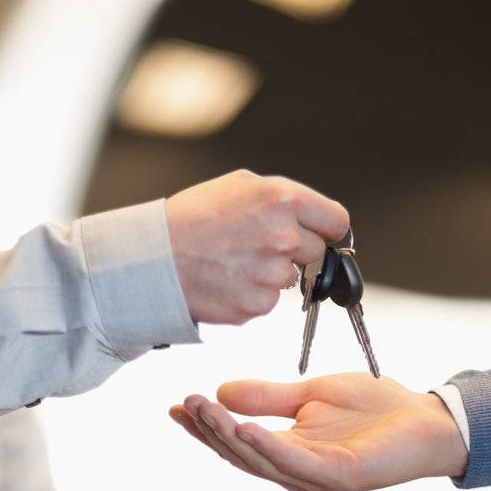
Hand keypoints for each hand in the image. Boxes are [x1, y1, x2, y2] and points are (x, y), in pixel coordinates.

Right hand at [165, 171, 348, 325]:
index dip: (328, 228)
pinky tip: (227, 280)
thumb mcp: (240, 186)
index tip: (321, 234)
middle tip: (260, 246)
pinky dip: (251, 293)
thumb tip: (315, 221)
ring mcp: (271, 275)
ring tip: (235, 261)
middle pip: (317, 252)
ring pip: (290, 279)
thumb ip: (283, 201)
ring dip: (270, 273)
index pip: (336, 221)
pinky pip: (267, 300)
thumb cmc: (193, 217)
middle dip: (297, 250)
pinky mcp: (257, 305)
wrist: (154, 258)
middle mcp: (283, 238)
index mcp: (282, 201)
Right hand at [169, 374, 468, 490]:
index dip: (205, 426)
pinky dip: (267, 447)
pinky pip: (294, 463)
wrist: (427, 420)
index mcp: (288, 452)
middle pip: (241, 454)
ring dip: (229, 436)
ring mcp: (317, 477)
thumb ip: (269, 397)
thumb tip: (223, 392)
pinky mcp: (339, 475)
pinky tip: (245, 429)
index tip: (177, 406)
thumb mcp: (311, 393)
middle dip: (210, 430)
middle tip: (185, 404)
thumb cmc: (376, 410)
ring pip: (261, 459)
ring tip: (205, 411)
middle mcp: (296, 471)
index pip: (237, 440)